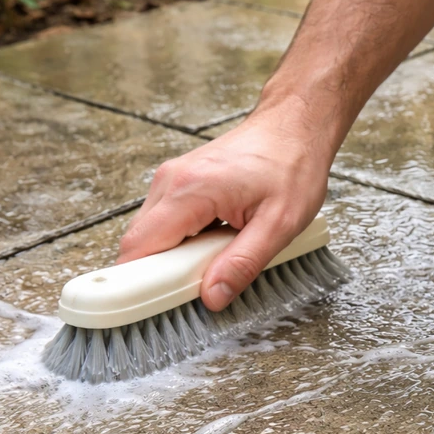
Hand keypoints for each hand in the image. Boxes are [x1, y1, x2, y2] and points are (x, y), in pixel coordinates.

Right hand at [118, 96, 335, 310]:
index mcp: (189, 190)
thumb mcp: (279, 225)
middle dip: (161, 275)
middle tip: (200, 286)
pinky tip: (214, 245)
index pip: (138, 248)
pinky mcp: (180, 183)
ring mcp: (172, 180)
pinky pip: (166, 224)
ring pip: (152, 235)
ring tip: (215, 261)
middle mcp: (171, 181)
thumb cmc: (293, 166)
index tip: (154, 307)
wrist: (296, 126)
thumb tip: (213, 296)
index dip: (138, 284)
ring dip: (174, 259)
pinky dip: (182, 243)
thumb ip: (243, 263)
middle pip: (139, 244)